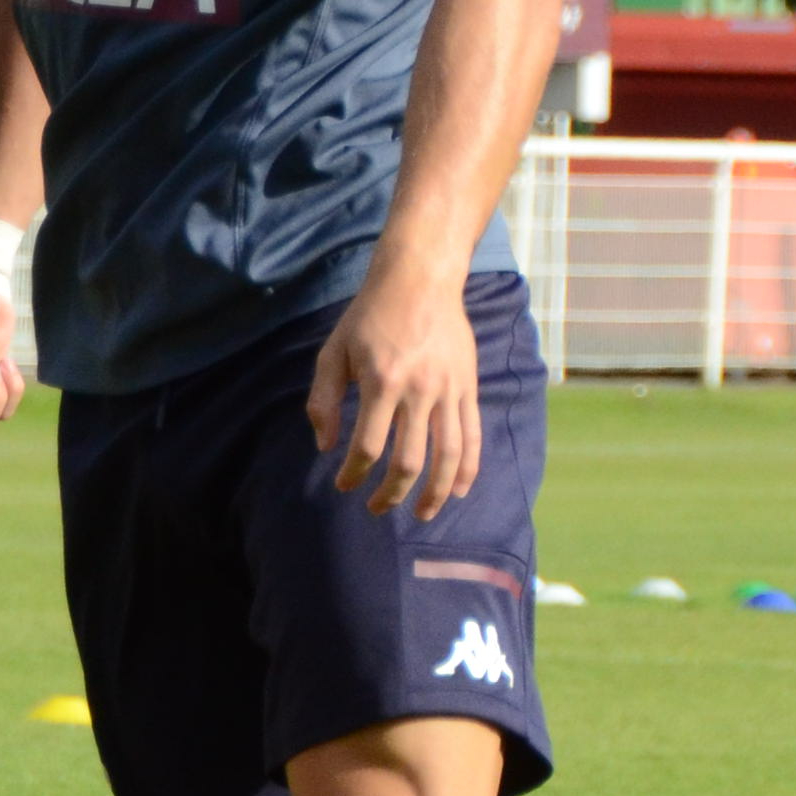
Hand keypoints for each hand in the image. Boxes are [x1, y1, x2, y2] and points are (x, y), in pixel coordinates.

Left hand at [305, 261, 480, 520]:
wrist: (420, 280)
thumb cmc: (369, 316)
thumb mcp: (333, 351)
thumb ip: (324, 399)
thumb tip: (324, 446)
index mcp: (382, 382)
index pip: (368, 446)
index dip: (354, 474)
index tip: (345, 485)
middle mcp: (420, 390)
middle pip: (409, 460)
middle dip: (391, 493)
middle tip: (376, 508)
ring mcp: (449, 390)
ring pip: (447, 455)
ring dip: (434, 492)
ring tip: (422, 515)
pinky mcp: (468, 387)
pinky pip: (472, 435)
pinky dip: (467, 467)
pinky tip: (457, 491)